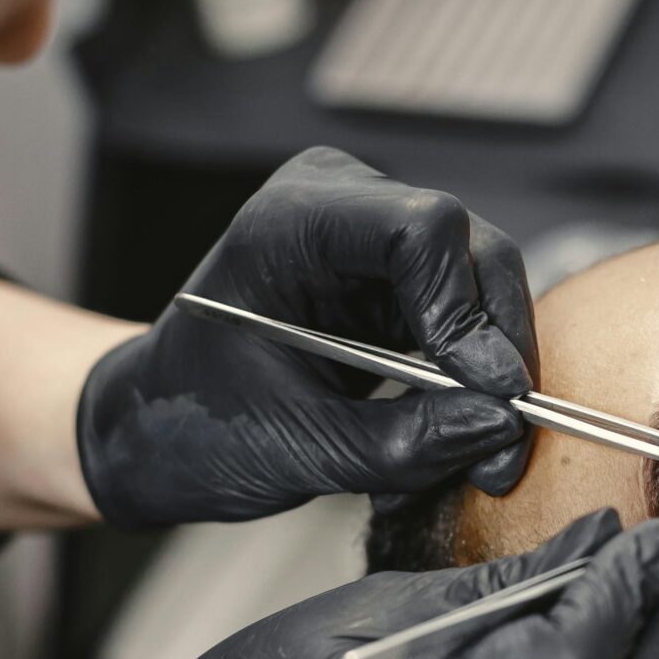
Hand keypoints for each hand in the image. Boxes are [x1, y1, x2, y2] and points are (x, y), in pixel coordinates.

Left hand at [78, 148, 538, 525]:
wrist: (159, 427)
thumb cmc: (191, 424)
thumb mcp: (295, 451)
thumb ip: (402, 442)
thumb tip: (499, 426)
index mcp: (288, 224)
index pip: (419, 228)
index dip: (468, 311)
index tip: (490, 394)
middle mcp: (338, 206)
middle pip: (469, 251)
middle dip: (495, 350)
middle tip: (500, 443)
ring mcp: (371, 234)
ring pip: (483, 283)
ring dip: (489, 371)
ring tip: (469, 452)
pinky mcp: (396, 276)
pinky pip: (468, 313)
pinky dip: (471, 375)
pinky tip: (450, 428)